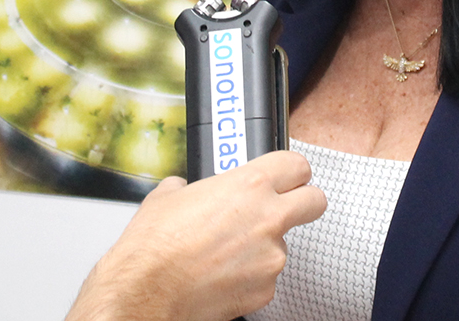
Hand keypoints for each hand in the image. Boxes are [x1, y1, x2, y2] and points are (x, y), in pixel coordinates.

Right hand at [65, 150, 326, 320]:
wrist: (143, 294)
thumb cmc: (153, 247)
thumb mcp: (168, 196)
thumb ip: (192, 186)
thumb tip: (187, 189)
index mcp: (250, 185)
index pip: (297, 165)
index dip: (290, 171)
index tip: (285, 177)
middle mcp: (268, 218)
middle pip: (315, 201)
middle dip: (303, 202)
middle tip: (282, 207)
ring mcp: (271, 257)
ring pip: (284, 244)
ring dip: (264, 245)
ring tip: (227, 251)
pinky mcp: (265, 290)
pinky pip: (267, 276)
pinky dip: (251, 275)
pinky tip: (223, 274)